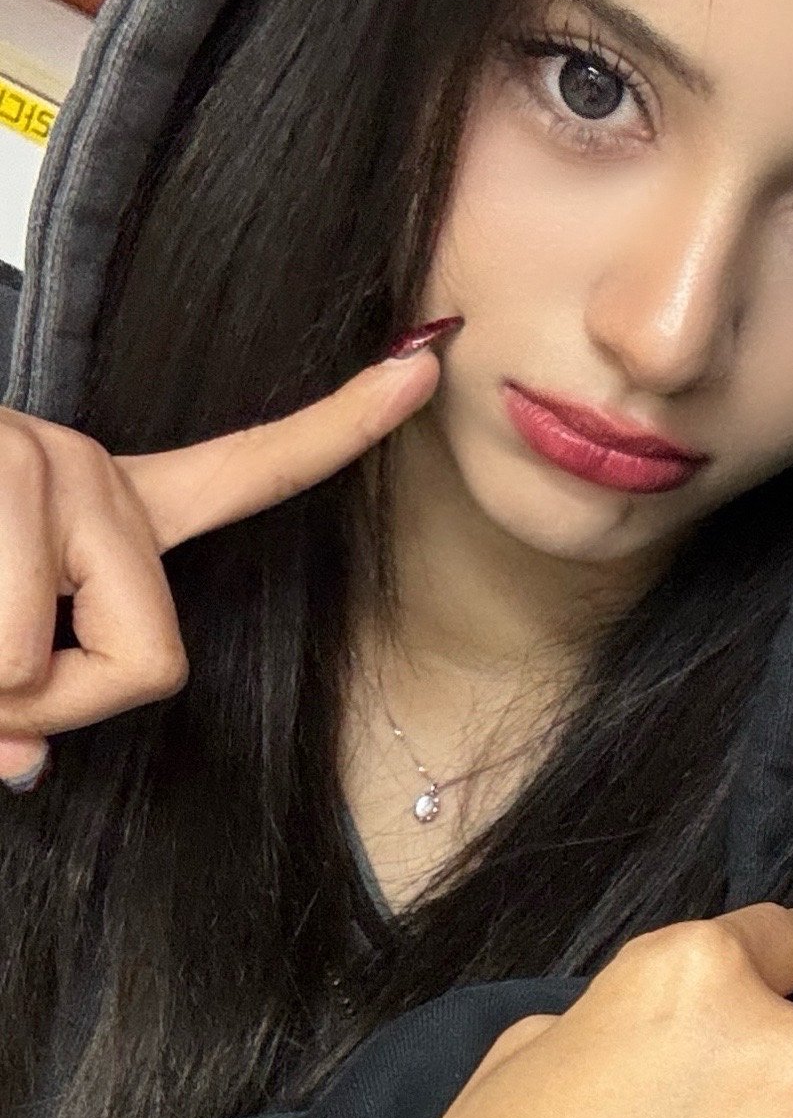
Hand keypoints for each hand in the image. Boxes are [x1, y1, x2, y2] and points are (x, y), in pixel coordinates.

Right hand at [0, 341, 450, 787]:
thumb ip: (12, 705)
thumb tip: (23, 755)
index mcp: (102, 501)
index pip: (246, 472)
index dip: (341, 426)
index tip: (426, 362)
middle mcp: (82, 468)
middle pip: (154, 662)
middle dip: (58, 705)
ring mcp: (32, 455)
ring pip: (41, 661)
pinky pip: (5, 639)